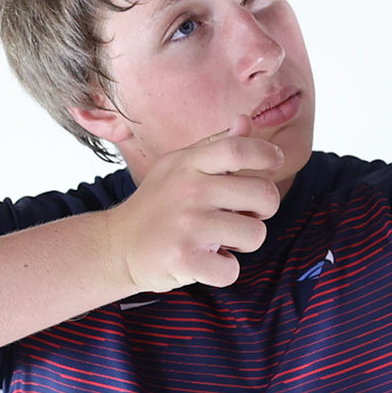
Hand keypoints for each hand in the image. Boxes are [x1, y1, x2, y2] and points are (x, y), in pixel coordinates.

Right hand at [108, 115, 283, 293]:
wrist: (116, 245)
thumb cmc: (158, 204)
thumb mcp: (180, 166)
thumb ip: (216, 146)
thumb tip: (245, 121)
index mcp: (188, 163)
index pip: (238, 149)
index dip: (266, 153)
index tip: (275, 161)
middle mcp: (188, 190)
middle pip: (263, 194)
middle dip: (264, 209)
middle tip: (243, 214)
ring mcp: (186, 225)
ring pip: (254, 234)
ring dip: (243, 243)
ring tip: (218, 239)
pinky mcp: (183, 259)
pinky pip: (231, 270)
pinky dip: (222, 270)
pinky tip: (204, 260)